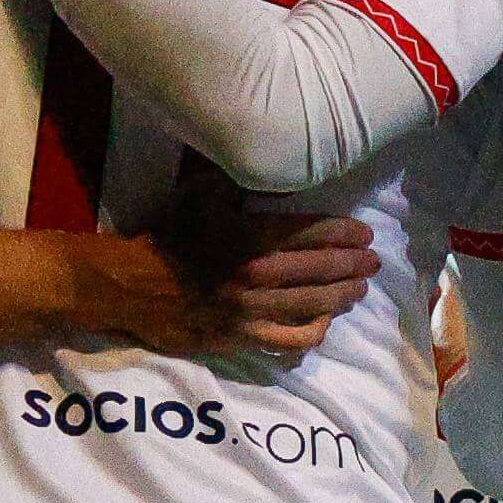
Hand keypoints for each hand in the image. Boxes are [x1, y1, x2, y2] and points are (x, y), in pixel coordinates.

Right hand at [148, 167, 385, 359]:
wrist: (129, 285)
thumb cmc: (167, 236)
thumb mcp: (200, 195)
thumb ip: (237, 181)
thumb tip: (268, 163)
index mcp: (250, 237)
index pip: (313, 233)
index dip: (345, 233)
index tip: (365, 234)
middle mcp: (257, 274)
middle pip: (322, 270)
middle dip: (354, 265)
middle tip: (373, 262)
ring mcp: (251, 310)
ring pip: (314, 305)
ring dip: (343, 296)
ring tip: (358, 290)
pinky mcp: (242, 338)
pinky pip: (290, 340)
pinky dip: (314, 331)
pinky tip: (324, 323)